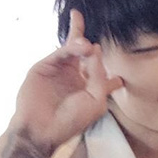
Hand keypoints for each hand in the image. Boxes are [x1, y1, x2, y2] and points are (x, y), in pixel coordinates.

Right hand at [8, 9, 122, 152]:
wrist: (43, 129)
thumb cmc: (72, 119)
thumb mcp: (96, 99)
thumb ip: (99, 74)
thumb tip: (95, 48)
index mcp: (90, 87)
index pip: (102, 71)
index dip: (107, 64)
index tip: (115, 60)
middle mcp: (75, 77)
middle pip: (85, 53)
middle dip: (88, 43)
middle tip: (86, 27)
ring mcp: (60, 70)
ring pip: (73, 49)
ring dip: (81, 43)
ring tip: (87, 45)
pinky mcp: (45, 67)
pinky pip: (60, 53)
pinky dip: (70, 48)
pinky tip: (80, 46)